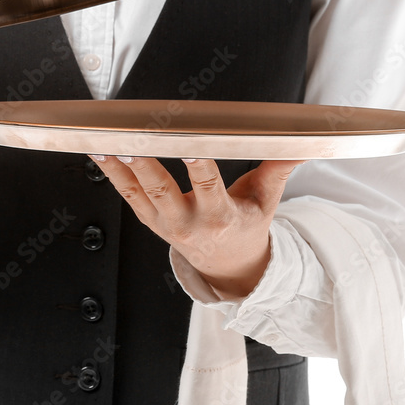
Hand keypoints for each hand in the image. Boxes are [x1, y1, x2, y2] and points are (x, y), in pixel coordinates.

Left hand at [88, 155, 302, 298]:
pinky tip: (99, 149)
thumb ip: (279, 168)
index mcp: (220, 215)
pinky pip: (127, 194)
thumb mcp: (267, 201)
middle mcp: (188, 222)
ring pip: (137, 192)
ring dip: (118, 166)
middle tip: (130, 138)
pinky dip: (112, 172)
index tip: (188, 144)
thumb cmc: (248, 225)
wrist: (228, 266)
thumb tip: (304, 142)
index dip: (197, 165)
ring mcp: (164, 223)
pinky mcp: (149, 219)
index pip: (208, 185)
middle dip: (145, 163)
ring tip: (102, 140)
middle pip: (162, 189)